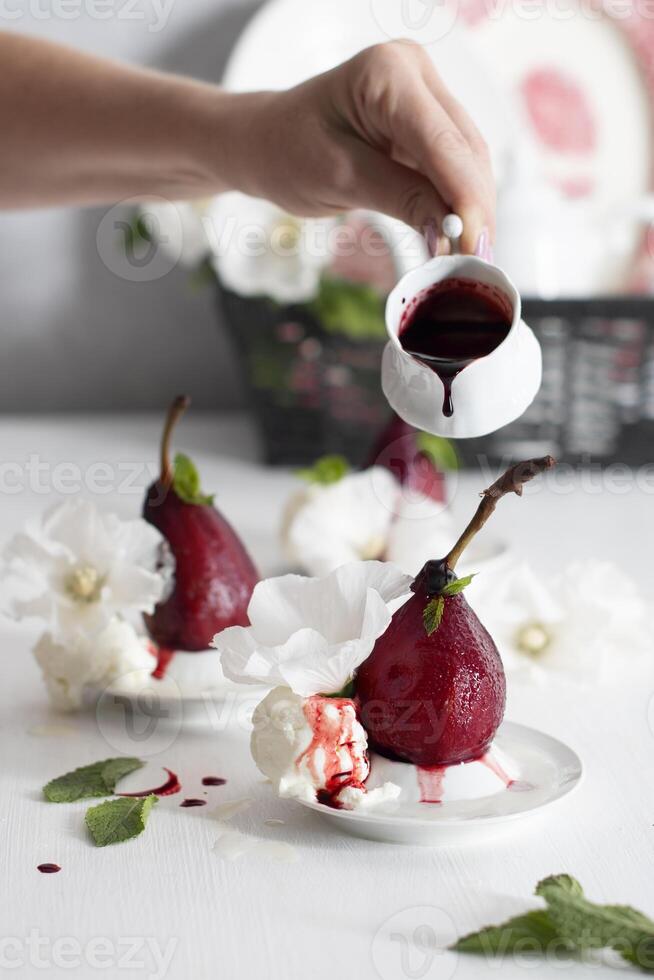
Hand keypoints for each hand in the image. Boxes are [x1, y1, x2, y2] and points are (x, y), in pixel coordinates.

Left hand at [234, 41, 494, 255]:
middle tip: (479, 265)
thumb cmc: (288, 152)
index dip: (466, 199)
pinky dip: (460, 201)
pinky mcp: (427, 119)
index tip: (476, 248)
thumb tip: (452, 233)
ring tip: (474, 259)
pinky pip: (455, 163)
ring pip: (468, 158)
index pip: (443, 143)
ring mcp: (424, 92)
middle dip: (476, 209)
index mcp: (387, 72)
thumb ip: (401, 199)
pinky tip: (463, 237)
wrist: (266, 142)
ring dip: (475, 209)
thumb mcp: (339, 179)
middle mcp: (414, 70)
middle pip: (465, 149)